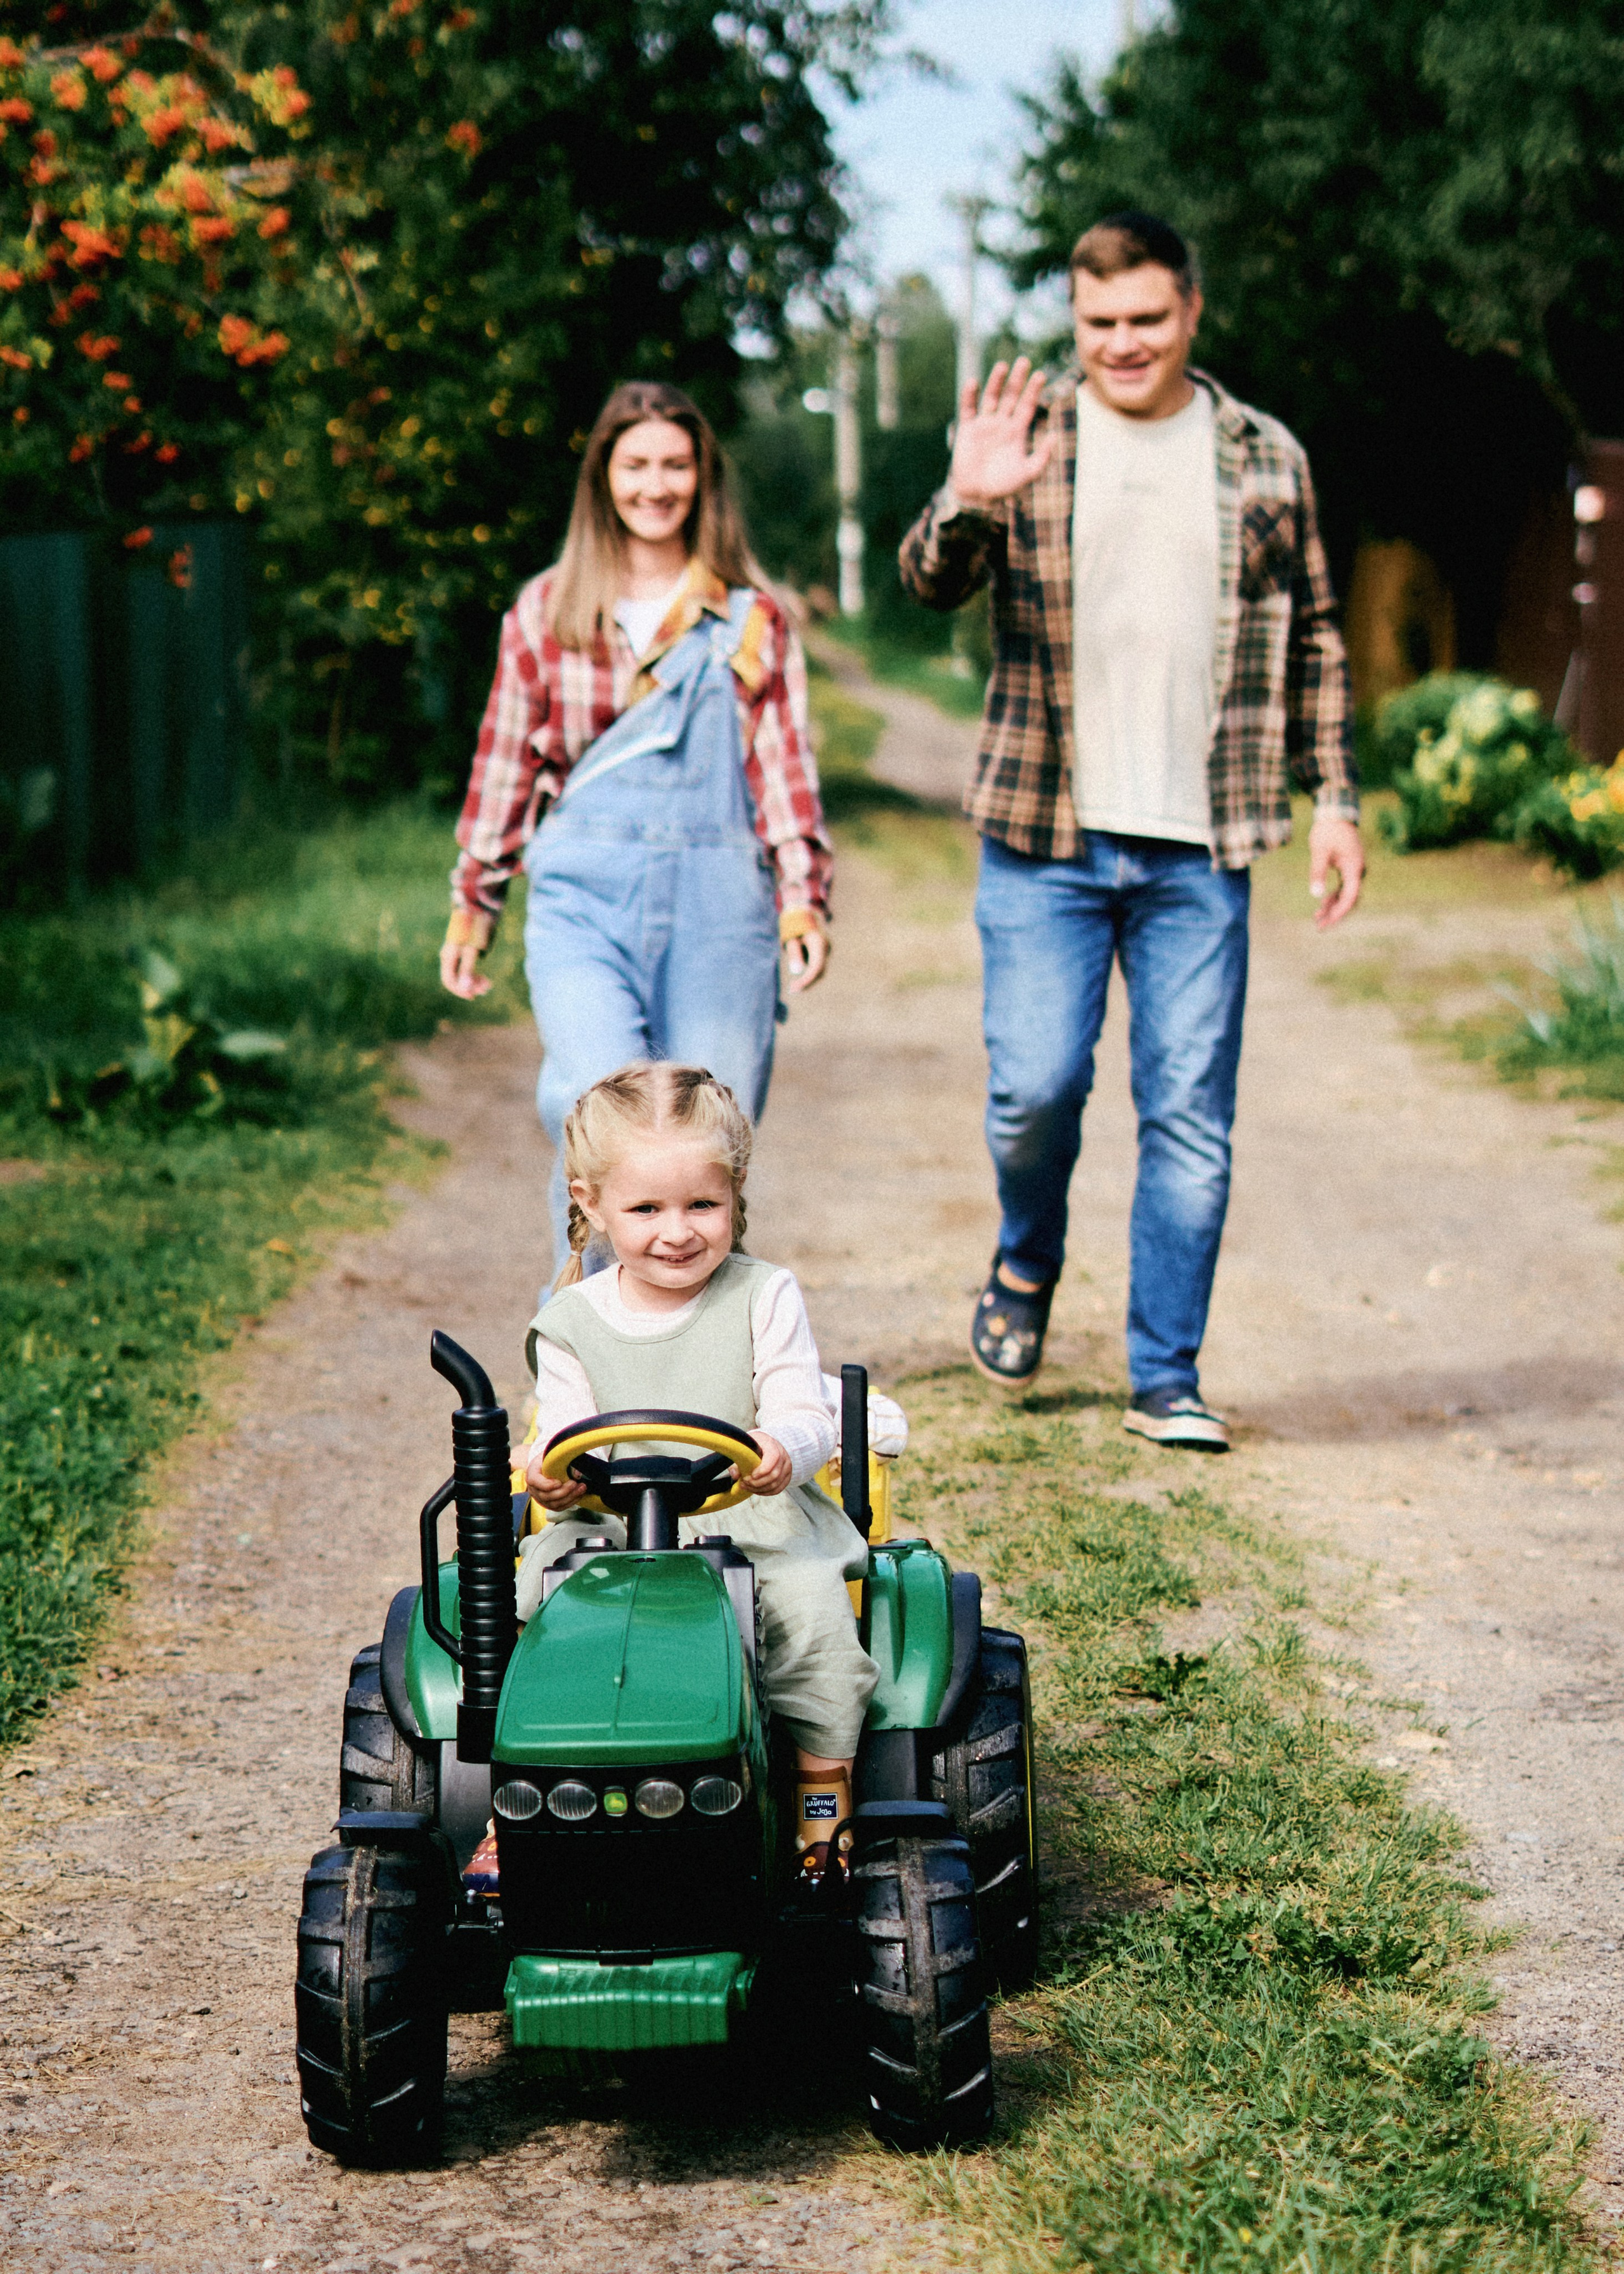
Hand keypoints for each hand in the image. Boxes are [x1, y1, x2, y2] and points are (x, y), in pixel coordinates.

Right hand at [439, 910, 494, 998]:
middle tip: (487, 989)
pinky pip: (469, 967)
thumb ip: (468, 968)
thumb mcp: (473, 948)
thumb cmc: (476, 924)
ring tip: (489, 985)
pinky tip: (486, 979)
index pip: (448, 980)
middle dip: (470, 986)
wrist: (482, 903)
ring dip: (475, 982)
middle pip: (457, 978)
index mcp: (449, 954)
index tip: (473, 996)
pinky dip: (477, 974)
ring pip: (464, 974)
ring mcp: (459, 952)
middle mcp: (451, 955)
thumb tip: (465, 988)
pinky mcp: (467, 948)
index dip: (460, 990)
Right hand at [524, 1449, 585, 1508]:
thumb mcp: (554, 1454)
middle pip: (546, 1496)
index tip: (559, 1482)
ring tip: (582, 1488)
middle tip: (575, 1483)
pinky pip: (560, 1507)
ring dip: (570, 1497)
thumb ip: (563, 1461)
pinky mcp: (549, 1504)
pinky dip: (571, 1502)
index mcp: (532, 1474)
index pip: (534, 1482)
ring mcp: (541, 1498)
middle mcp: (534, 1489)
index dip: (546, 1485)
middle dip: (563, 1491)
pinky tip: (580, 1494)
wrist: (548, 1464)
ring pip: (554, 1504)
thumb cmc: (551, 1458)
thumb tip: (577, 1473)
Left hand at [742, 1431, 790, 1495]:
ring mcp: (786, 1467)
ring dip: (759, 1489)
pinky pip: (778, 1489)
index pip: (773, 1458)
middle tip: (744, 1483)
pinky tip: (755, 1490)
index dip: (762, 1470)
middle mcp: (783, 1456)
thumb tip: (734, 1474)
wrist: (766, 1444)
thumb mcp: (745, 1447)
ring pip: (775, 1484)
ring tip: (747, 1486)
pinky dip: (765, 1492)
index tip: (750, 1475)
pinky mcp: (786, 1476)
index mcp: (772, 1445)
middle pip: (774, 1475)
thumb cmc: (754, 1445)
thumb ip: (738, 1460)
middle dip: (757, 1483)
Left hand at [782, 923, 828, 994]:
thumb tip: (796, 971)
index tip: (794, 989)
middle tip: (791, 990)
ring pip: (818, 968)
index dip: (806, 980)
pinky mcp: (823, 951)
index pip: (816, 967)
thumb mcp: (791, 937)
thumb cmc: (795, 923)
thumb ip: (794, 953)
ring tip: (794, 967)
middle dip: (807, 982)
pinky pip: (816, 964)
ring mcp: (826, 949)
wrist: (805, 909)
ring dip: (806, 975)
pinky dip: (807, 969)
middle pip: (820, 971)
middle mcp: (826, 947)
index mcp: (819, 942)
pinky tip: (799, 959)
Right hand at [949, 357, 1052, 510]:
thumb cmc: (1004, 486)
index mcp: (1017, 431)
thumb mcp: (1028, 473)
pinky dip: (969, 395)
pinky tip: (973, 382)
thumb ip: (1043, 456)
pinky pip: (968, 409)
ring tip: (1002, 366)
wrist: (978, 496)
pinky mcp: (968, 429)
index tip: (1040, 375)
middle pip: (1011, 396)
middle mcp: (1002, 423)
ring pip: (991, 398)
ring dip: (996, 382)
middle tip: (1024, 361)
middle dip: (1017, 380)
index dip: (1033, 390)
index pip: (1027, 405)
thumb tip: (1054, 434)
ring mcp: (984, 424)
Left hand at [1307, 813, 1363, 929]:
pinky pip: (1343, 888)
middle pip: (1350, 899)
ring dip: (1333, 907)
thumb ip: (1318, 872)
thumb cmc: (1327, 830)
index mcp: (1354, 867)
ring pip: (1346, 895)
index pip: (1350, 896)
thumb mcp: (1319, 850)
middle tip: (1320, 926)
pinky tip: (1321, 905)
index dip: (1340, 911)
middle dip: (1335, 913)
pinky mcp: (1348, 868)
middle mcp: (1357, 870)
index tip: (1327, 921)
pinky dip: (1333, 897)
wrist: (1335, 813)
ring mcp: (1353, 870)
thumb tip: (1316, 895)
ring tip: (1317, 918)